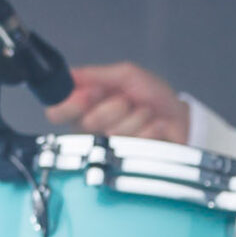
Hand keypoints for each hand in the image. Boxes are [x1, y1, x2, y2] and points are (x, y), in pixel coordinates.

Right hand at [46, 61, 188, 142]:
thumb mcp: (125, 75)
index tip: (90, 95)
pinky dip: (150, 129)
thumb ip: (96, 74)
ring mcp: (110, 148)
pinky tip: (153, 128)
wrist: (179, 116)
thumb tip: (70, 75)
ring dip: (137, 116)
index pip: (57, 112)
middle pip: (87, 122)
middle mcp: (92, 130)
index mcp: (84, 108)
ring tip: (144, 114)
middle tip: (127, 101)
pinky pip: (136, 143)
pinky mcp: (128, 162)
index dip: (71, 104)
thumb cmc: (151, 95)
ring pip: (115, 132)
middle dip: (114, 106)